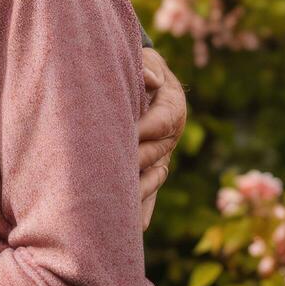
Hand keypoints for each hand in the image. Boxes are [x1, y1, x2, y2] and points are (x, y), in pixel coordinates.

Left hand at [138, 47, 185, 229]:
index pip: (162, 120)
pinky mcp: (152, 165)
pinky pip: (150, 188)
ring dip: (140, 190)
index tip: (126, 136)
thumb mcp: (143, 58)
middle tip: (111, 175)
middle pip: (156, 151)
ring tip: (122, 209)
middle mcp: (171, 133)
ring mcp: (163, 152)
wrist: (137, 73)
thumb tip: (150, 79)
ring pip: (154, 174)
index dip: (145, 129)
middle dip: (136, 163)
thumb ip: (145, 66)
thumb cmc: (136, 62)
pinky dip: (144, 206)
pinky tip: (137, 228)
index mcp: (173, 104)